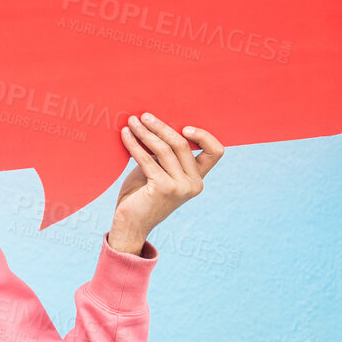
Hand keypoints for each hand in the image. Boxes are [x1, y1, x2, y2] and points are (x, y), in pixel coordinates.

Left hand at [110, 112, 224, 250]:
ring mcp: (181, 187)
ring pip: (165, 149)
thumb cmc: (140, 197)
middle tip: (143, 116)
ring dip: (146, 133)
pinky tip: (125, 135)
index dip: (204, 136)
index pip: (216, 152)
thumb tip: (155, 124)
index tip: (184, 126)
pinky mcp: (164, 188)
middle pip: (182, 144)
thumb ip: (163, 155)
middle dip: (161, 127)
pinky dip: (134, 145)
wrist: (129, 225)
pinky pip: (148, 159)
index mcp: (198, 179)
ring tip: (132, 122)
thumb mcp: (156, 172)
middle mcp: (194, 184)